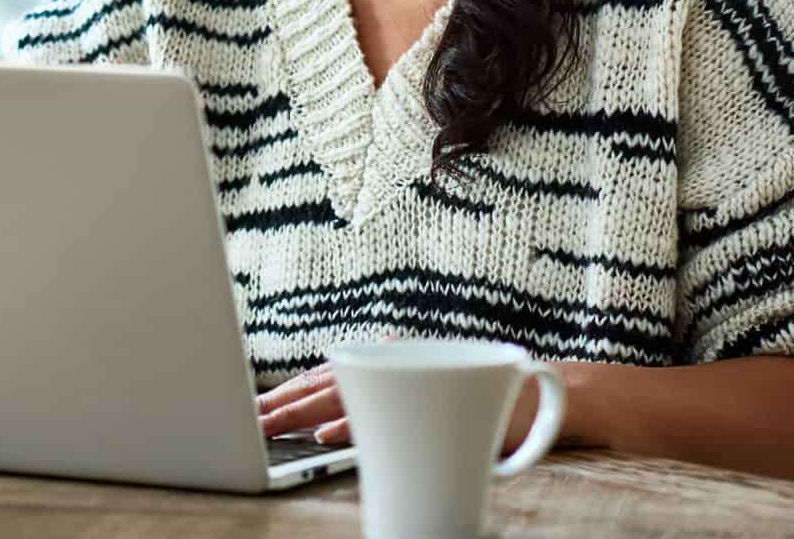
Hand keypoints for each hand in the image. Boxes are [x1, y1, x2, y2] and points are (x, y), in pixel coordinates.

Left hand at [257, 361, 556, 450]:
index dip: (284, 395)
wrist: (545, 398)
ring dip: (300, 416)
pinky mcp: (436, 399)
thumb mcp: (418, 404)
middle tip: (247, 422)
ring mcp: (415, 374)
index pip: (323, 377)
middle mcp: (395, 355)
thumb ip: (374, 409)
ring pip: (345, 397)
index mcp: (385, 355)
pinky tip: (323, 437)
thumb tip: (320, 429)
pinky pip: (385, 416)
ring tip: (268, 428)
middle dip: (280, 406)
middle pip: (324, 384)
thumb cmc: (476, 407)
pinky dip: (349, 428)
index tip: (254, 412)